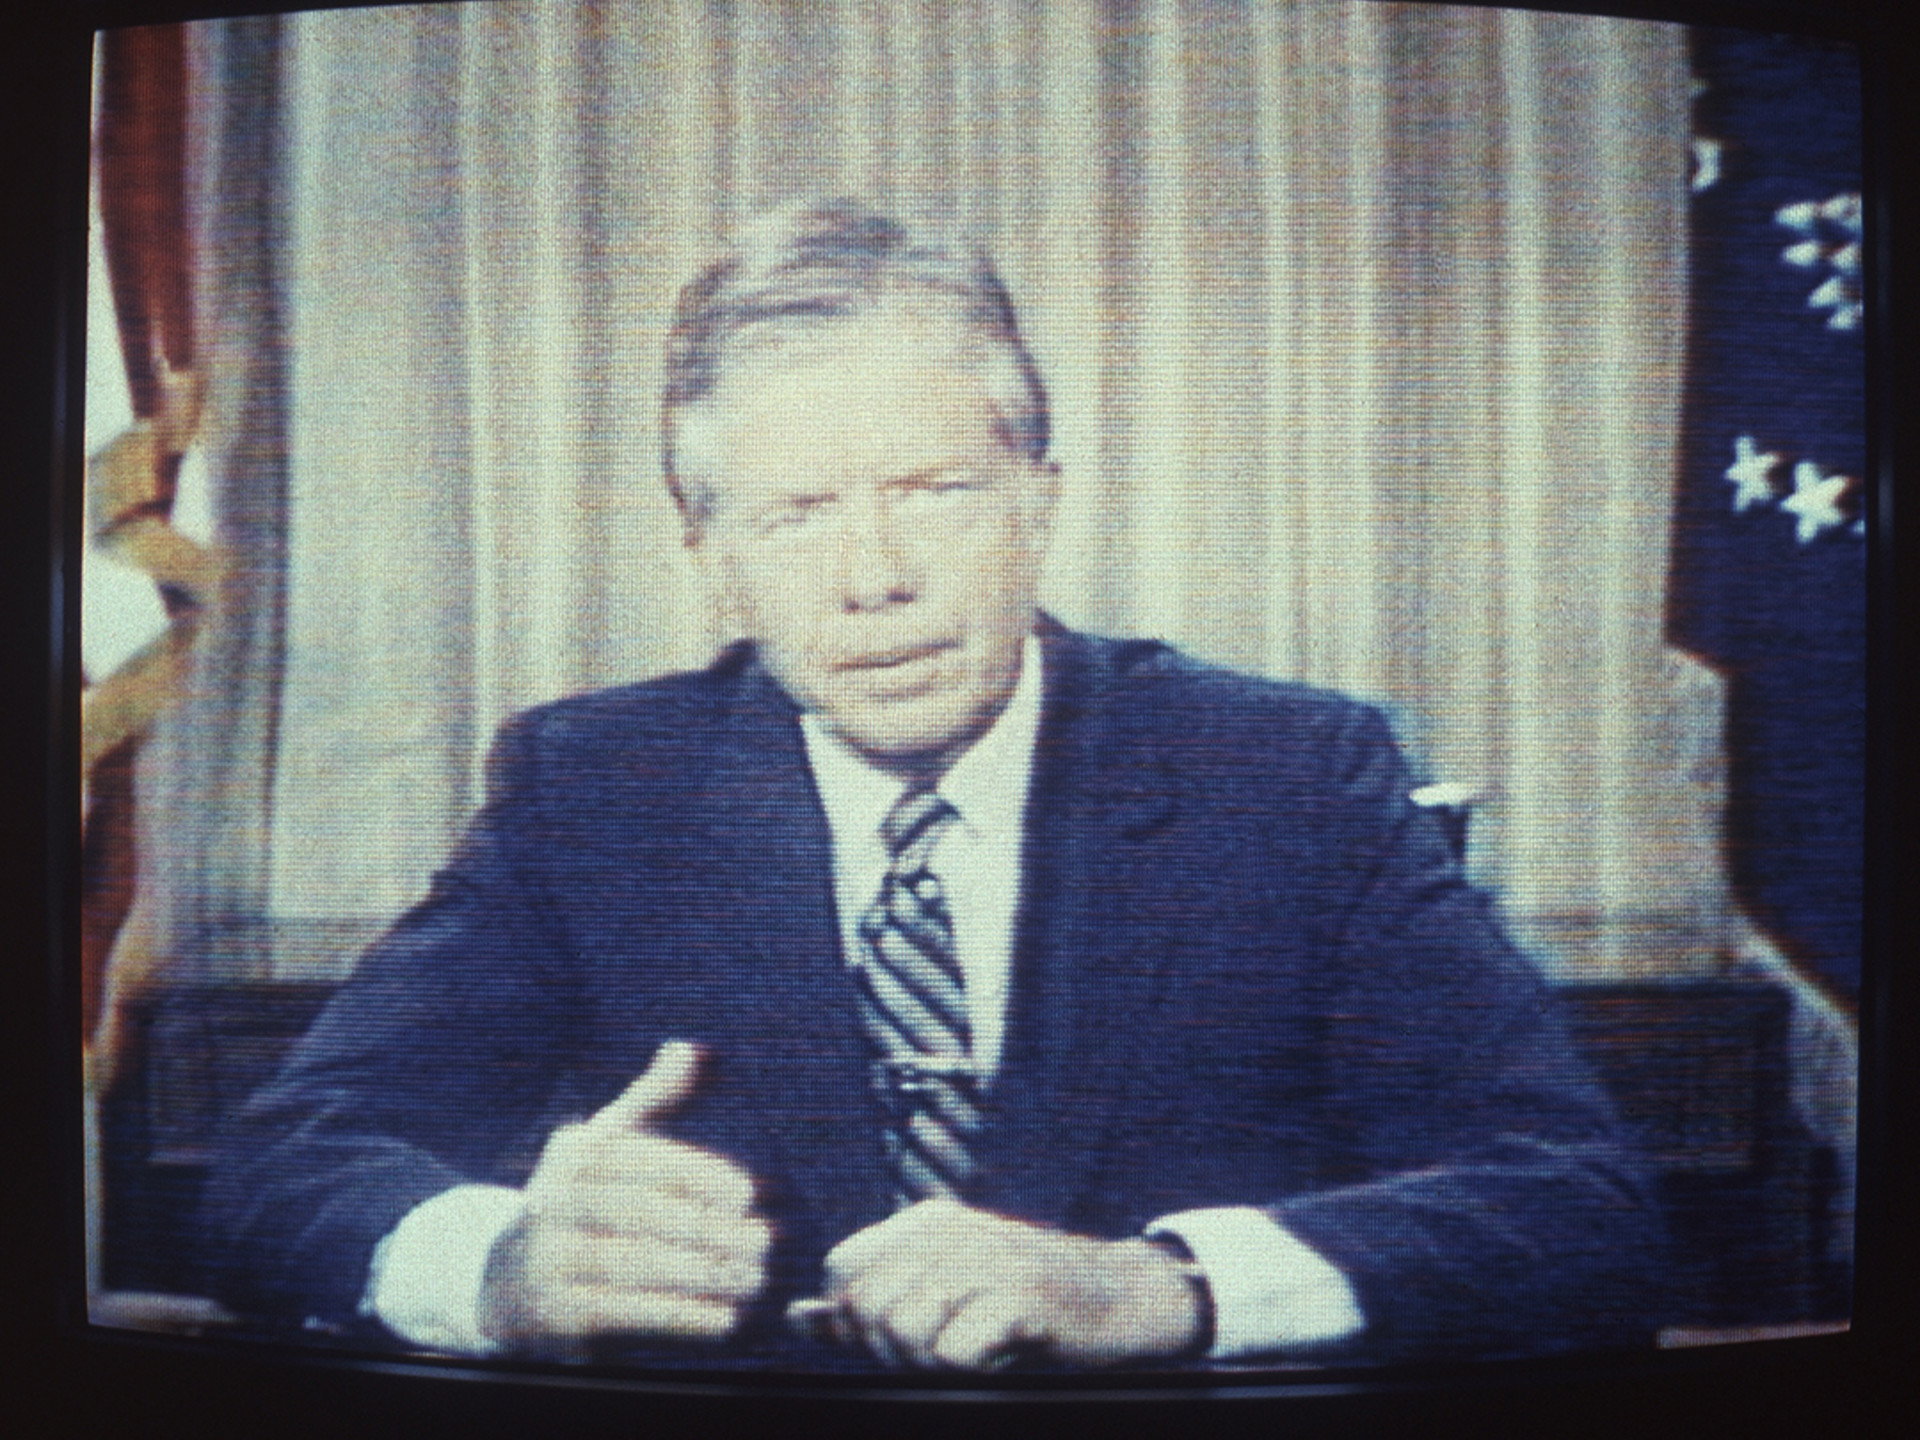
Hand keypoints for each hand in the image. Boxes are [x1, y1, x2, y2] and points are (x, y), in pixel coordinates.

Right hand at [478, 1041, 770, 1346]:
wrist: (508, 1278)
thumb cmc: (583, 1201)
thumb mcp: (606, 1145)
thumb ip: (650, 1100)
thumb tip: (686, 1050)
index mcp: (575, 1153)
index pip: (641, 1159)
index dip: (696, 1174)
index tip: (745, 1195)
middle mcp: (551, 1200)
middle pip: (639, 1213)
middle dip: (707, 1230)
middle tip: (761, 1243)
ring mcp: (546, 1256)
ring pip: (633, 1264)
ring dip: (700, 1274)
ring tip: (750, 1280)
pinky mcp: (552, 1310)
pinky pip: (622, 1312)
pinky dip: (677, 1316)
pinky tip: (721, 1318)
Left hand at [791, 1198, 1206, 1369]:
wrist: (1115, 1300)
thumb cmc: (1017, 1304)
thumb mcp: (939, 1295)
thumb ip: (865, 1308)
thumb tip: (796, 1318)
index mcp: (923, 1224)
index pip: (841, 1269)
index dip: (854, 1319)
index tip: (895, 1338)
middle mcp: (950, 1231)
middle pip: (868, 1306)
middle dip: (889, 1351)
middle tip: (937, 1356)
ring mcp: (987, 1259)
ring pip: (904, 1330)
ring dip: (928, 1365)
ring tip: (966, 1356)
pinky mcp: (1021, 1297)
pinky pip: (953, 1353)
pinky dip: (968, 1371)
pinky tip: (997, 1358)